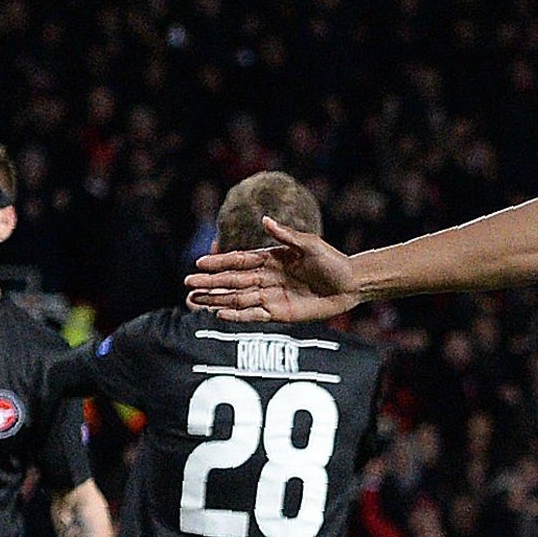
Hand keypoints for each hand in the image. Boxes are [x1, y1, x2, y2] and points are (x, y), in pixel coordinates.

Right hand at [184, 217, 359, 323]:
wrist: (350, 285)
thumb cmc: (332, 261)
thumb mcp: (310, 245)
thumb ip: (287, 235)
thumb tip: (264, 220)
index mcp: (270, 259)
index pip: (239, 260)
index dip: (219, 261)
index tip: (198, 262)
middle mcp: (267, 278)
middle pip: (232, 281)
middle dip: (210, 282)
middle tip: (187, 284)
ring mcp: (271, 296)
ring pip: (238, 299)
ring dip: (216, 300)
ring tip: (194, 301)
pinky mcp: (279, 313)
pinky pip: (254, 315)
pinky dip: (237, 316)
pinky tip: (219, 315)